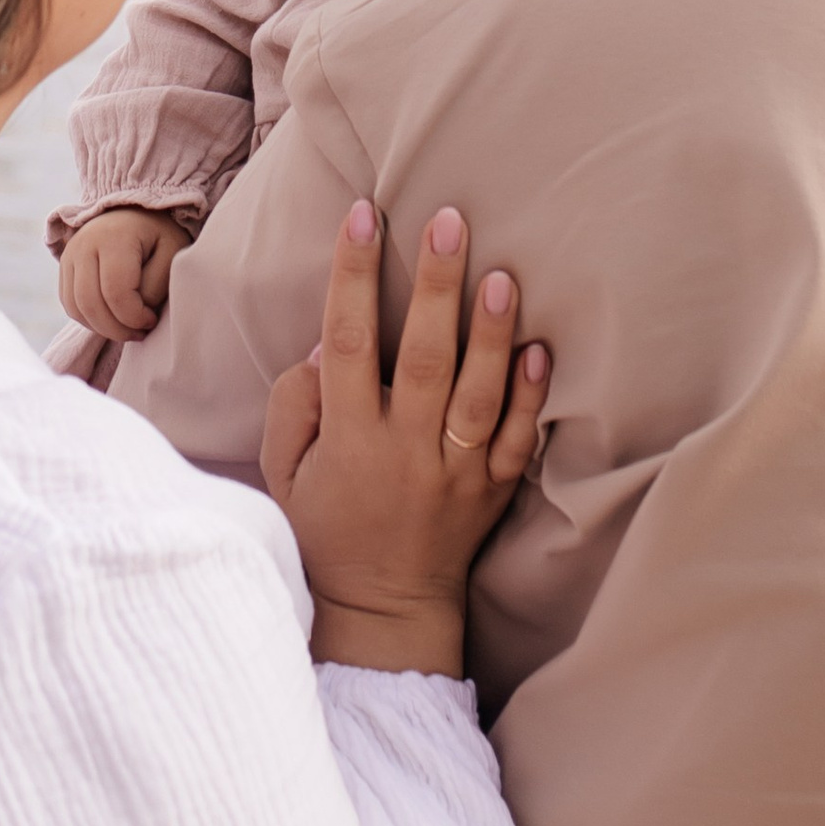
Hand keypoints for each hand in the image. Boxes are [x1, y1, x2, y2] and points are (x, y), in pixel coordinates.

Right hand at [57, 208, 185, 339]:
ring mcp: (70, 254)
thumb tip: (135, 314)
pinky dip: (89, 321)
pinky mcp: (64, 265)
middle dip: (116, 330)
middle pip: (90, 304)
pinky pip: (70, 305)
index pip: (115, 293)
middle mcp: (84, 243)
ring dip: (102, 328)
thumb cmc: (159, 234)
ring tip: (127, 328)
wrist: (135, 211)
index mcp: (114, 236)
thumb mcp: (173, 251)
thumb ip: (157, 284)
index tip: (152, 320)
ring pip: (76, 308)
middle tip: (140, 333)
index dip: (134, 317)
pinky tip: (112, 319)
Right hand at [260, 200, 551, 678]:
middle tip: (449, 220)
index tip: (362, 216)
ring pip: (479, 394)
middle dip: (437, 285)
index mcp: (350, 440)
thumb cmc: (325, 529)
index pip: (350, 343)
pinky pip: (516, 439)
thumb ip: (296, 406)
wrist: (382, 609)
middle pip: (425, 358)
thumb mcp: (283, 473)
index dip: (353, 276)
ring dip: (491, 332)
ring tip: (502, 274)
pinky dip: (530, 394)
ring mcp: (456, 471)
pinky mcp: (492, 490)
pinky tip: (541, 347)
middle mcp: (406, 451)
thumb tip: (327, 345)